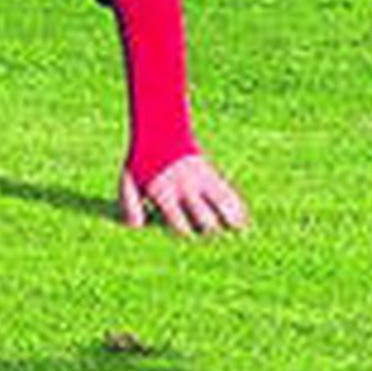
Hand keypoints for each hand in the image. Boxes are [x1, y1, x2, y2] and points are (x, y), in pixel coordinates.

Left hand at [119, 153, 248, 236]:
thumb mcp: (129, 179)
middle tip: (206, 239)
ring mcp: (201, 180)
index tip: (185, 242)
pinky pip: (229, 194)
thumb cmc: (142, 159)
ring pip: (223, 206)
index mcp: (164, 192)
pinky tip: (242, 223)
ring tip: (234, 234)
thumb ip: (129, 204)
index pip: (179, 225)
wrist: (161, 128)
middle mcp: (185, 188)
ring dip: (229, 222)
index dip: (184, 237)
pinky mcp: (211, 174)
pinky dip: (237, 208)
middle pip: (205, 220)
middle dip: (207, 233)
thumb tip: (137, 227)